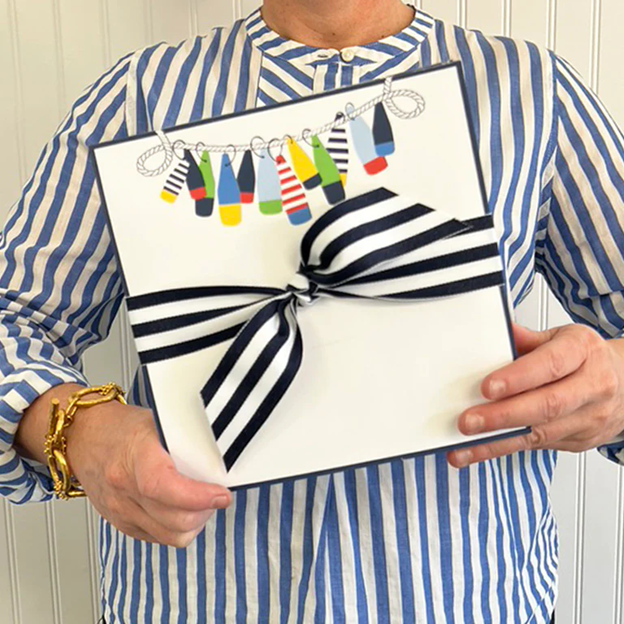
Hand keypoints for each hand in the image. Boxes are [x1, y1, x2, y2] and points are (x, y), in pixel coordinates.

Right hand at [66, 401, 231, 547]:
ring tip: (202, 504)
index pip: (164, 487)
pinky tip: (182, 509)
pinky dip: (176, 528)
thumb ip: (185, 439)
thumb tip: (219, 454)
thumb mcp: (157, 421)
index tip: (220, 494)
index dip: (198, 496)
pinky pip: (158, 538)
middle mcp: (123, 489)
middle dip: (205, 511)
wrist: (82, 438)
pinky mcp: (121, 524)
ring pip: (170, 536)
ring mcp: (120, 511)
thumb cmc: (119, 427)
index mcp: (134, 456)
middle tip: (216, 496)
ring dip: (194, 523)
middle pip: (173, 520)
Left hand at [447, 323, 623, 467]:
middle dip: (502, 416)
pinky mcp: (578, 442)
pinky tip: (477, 451)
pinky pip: (537, 447)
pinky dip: (504, 450)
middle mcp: (592, 386)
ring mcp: (588, 418)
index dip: (518, 377)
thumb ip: (525, 338)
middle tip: (468, 421)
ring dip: (497, 442)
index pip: (550, 365)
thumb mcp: (560, 337)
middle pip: (546, 405)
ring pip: (540, 434)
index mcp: (583, 352)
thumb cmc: (585, 358)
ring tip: (464, 444)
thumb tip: (494, 333)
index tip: (487, 387)